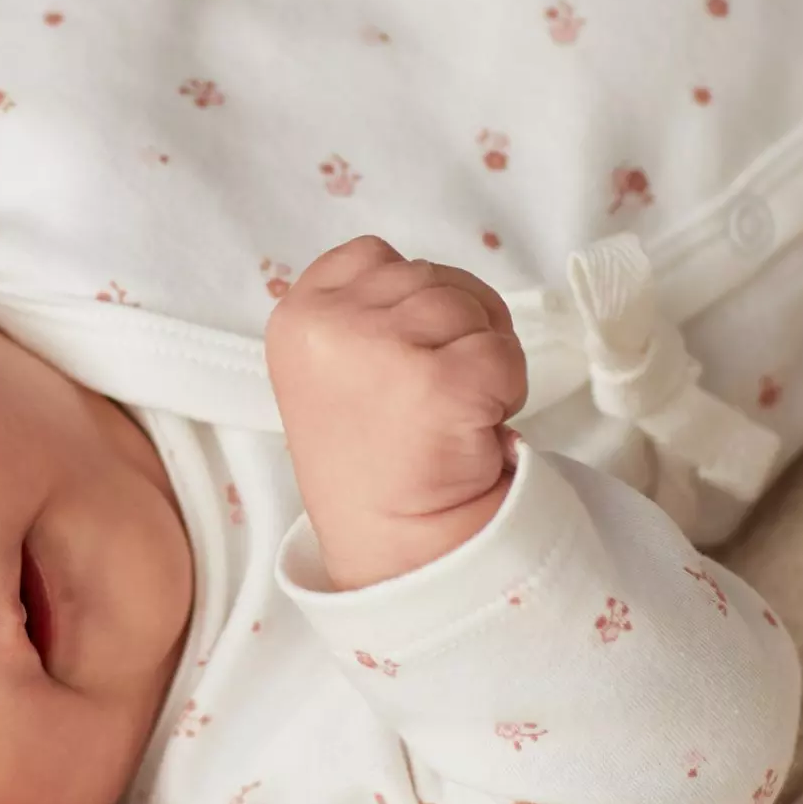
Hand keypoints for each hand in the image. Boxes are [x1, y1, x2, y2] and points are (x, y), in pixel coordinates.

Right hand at [265, 237, 527, 588]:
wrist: (393, 548)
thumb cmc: (372, 459)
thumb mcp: (330, 365)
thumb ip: (362, 311)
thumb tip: (432, 281)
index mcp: (296, 316)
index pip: (375, 255)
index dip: (409, 301)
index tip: (402, 361)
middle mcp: (329, 324)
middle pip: (430, 276)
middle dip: (453, 328)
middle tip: (434, 396)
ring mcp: (381, 349)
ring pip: (471, 308)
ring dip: (482, 358)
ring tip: (451, 412)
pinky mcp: (438, 381)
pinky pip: (503, 354)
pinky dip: (506, 390)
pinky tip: (471, 428)